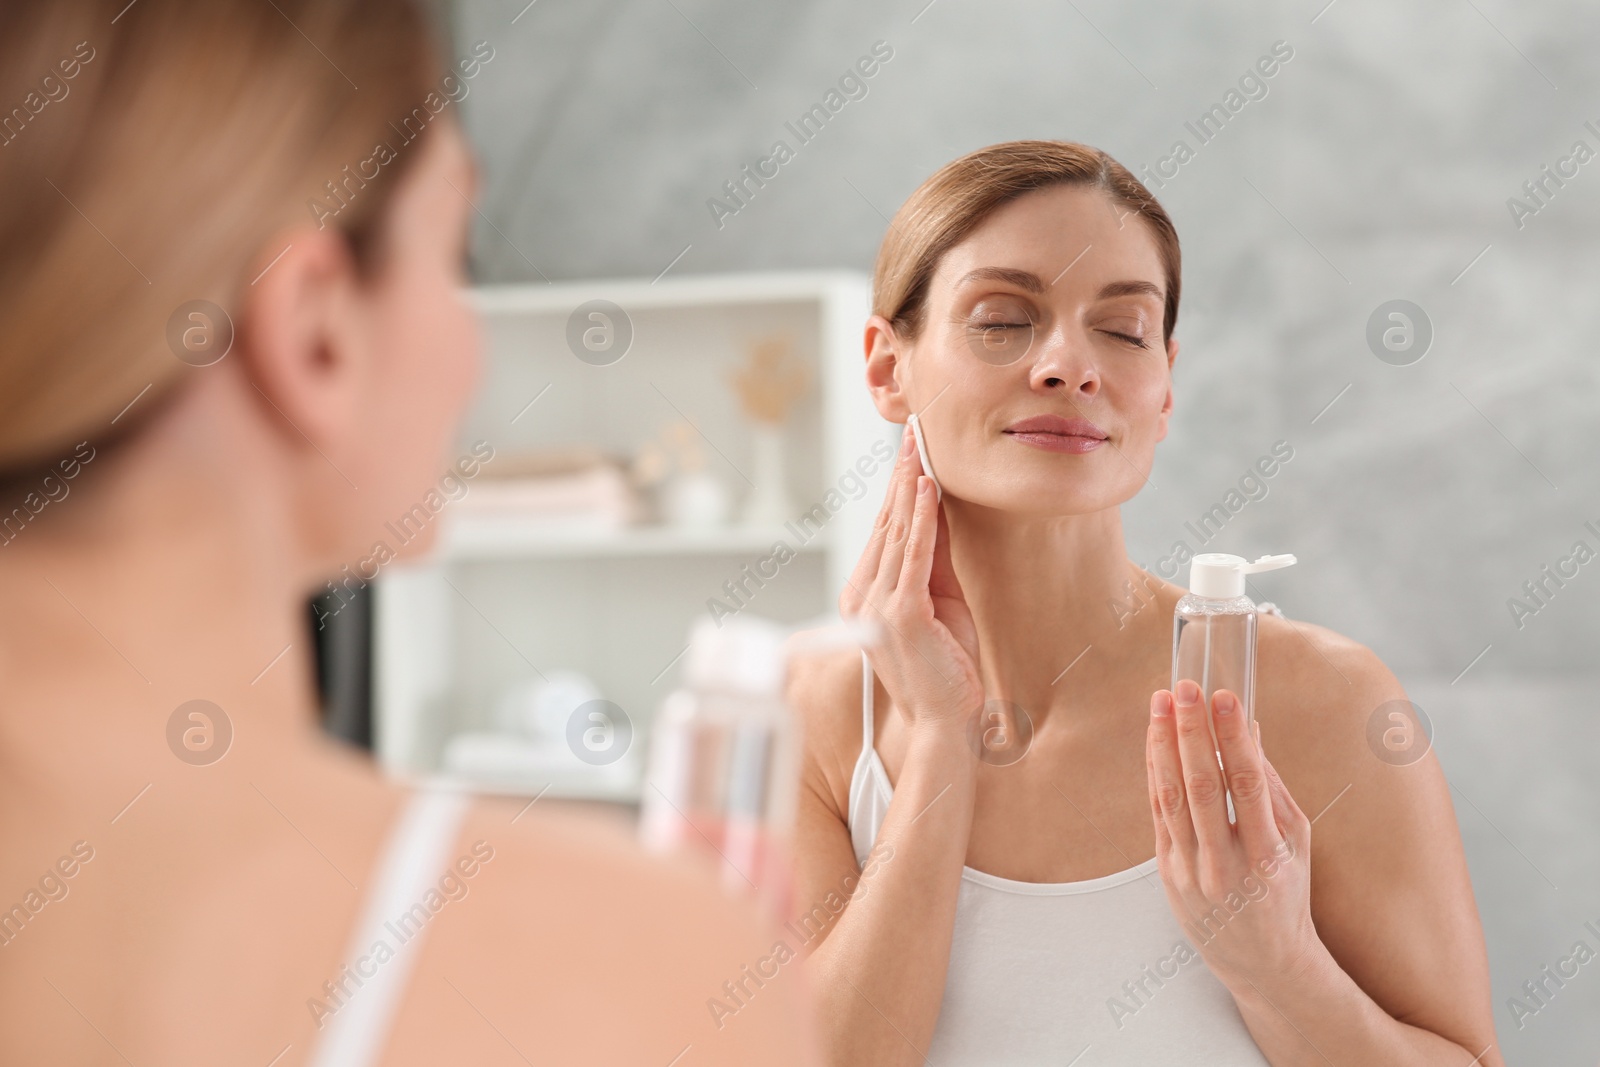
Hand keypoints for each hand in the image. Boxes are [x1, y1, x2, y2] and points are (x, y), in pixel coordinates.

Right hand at [838, 430, 981, 739]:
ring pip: (897, 531)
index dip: (898, 487)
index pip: (884, 530)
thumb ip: (934, 559)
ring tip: (920, 446)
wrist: (947, 722)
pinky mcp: (902, 614)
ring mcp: (877, 606)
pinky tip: (927, 488)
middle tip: (913, 431)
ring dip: (910, 484)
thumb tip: (937, 510)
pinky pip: (913, 554)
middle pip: (886, 522)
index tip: (910, 449)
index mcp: (864, 595)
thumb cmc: (947, 668)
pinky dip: (921, 518)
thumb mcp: (941, 602)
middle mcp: (862, 596)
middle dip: (902, 473)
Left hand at [1145, 680, 1320, 991]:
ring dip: (1163, 744)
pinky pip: (1158, 814)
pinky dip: (1155, 773)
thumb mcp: (1296, 844)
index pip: (1248, 785)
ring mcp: (1191, 872)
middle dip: (1190, 730)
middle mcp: (1226, 866)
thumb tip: (1251, 730)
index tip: (1224, 696)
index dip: (1233, 737)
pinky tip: (1154, 741)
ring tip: (1160, 703)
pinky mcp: (1167, 875)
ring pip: (1170, 798)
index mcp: (1268, 857)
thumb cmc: (1286, 894)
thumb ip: (1273, 788)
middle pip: (1201, 787)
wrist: (1263, 962)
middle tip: (1184, 688)